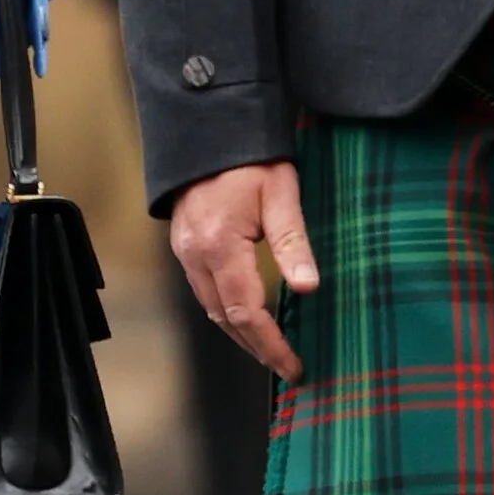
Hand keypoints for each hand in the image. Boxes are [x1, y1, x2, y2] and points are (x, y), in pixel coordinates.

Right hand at [170, 160, 319, 383]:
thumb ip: (293, 241)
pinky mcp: (184, 245)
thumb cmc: (249, 158)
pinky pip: (203, 291)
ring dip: (240, 333)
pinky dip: (227, 311)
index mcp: (220, 245)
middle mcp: (195, 254)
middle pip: (225, 319)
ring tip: (270, 349)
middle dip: (256, 348)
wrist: (209, 128)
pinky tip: (247, 315)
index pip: (247, 312)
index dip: (271, 345)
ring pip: (211, 308)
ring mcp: (185, 251)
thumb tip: (308, 287)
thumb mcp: (281, 193)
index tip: (294, 366)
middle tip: (287, 366)